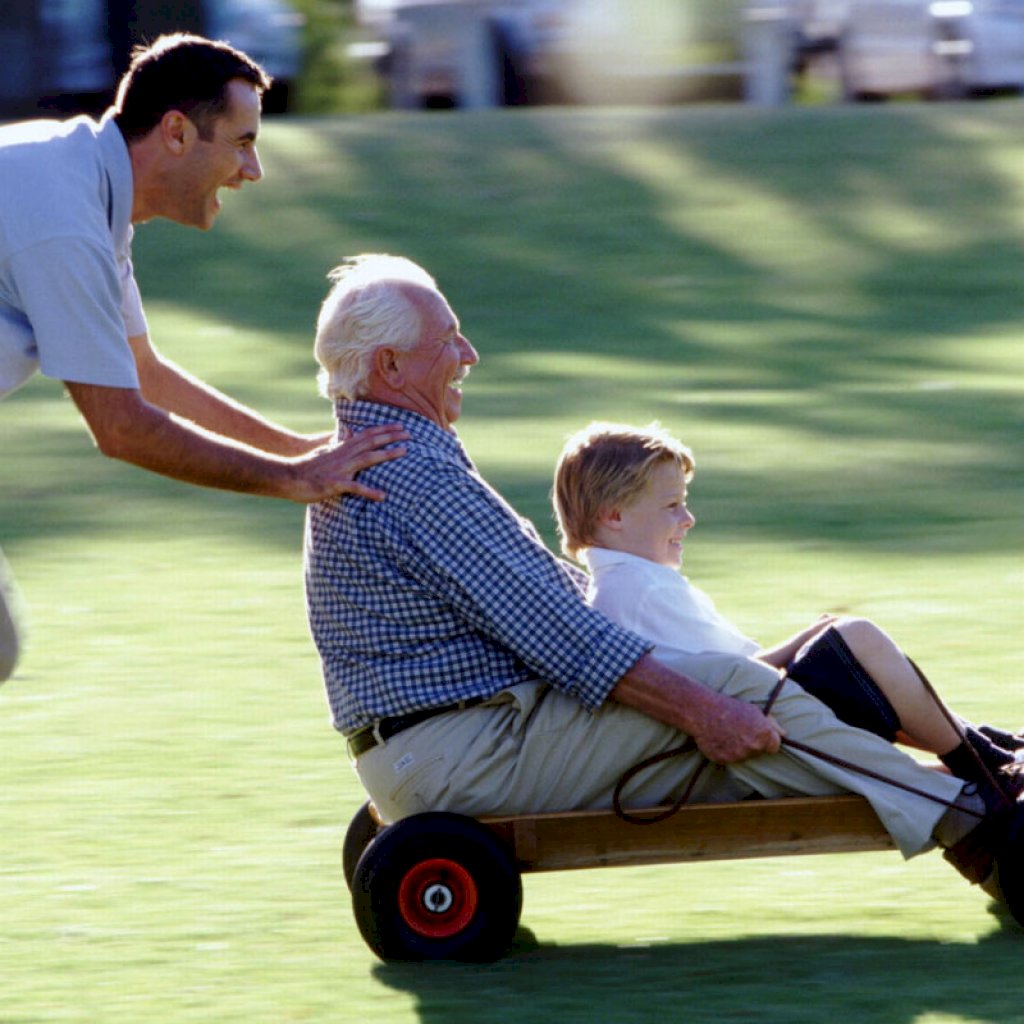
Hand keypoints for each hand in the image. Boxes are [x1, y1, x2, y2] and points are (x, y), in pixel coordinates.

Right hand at [286, 424, 407, 502]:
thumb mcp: (324, 451)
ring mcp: (340, 469)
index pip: (367, 434)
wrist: (288, 477)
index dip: (385, 429)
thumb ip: (337, 442)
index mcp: (342, 447)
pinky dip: (370, 491)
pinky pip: (355, 487)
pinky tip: (383, 496)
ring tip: (404, 452)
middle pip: (371, 442)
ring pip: (367, 458)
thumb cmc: (307, 466)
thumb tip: (345, 433)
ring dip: (386, 454)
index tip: (400, 425)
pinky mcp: (335, 484)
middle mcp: (344, 454)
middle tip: (410, 433)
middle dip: (391, 436)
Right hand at [689, 693, 784, 763]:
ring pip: (743, 756)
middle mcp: (752, 747)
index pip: (774, 747)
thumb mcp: (754, 710)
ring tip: (727, 733)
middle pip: (758, 751)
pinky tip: (719, 739)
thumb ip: (772, 724)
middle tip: (739, 730)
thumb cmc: (729, 707)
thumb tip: (784, 734)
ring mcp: (737, 755)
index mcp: (763, 734)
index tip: (759, 735)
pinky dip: (725, 751)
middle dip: (752, 743)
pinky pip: (729, 758)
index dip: (767, 740)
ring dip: (738, 748)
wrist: (702, 711)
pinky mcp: (723, 760)